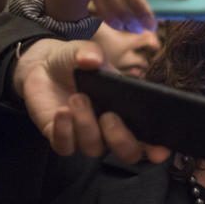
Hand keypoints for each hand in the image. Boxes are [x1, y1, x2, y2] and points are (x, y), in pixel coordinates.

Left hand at [13, 38, 170, 163]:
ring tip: (77, 98)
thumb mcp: (85, 50)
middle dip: (121, 139)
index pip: (149, 138)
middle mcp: (110, 130)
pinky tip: (62, 111)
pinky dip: (64, 130)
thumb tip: (94, 60)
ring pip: (94, 148)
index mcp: (128, 112)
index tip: (160, 150)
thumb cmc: (76, 62)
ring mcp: (86, 136)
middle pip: (128, 153)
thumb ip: (91, 52)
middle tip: (109, 116)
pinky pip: (65, 146)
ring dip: (87, 124)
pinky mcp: (61, 138)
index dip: (157, 149)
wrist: (44, 66)